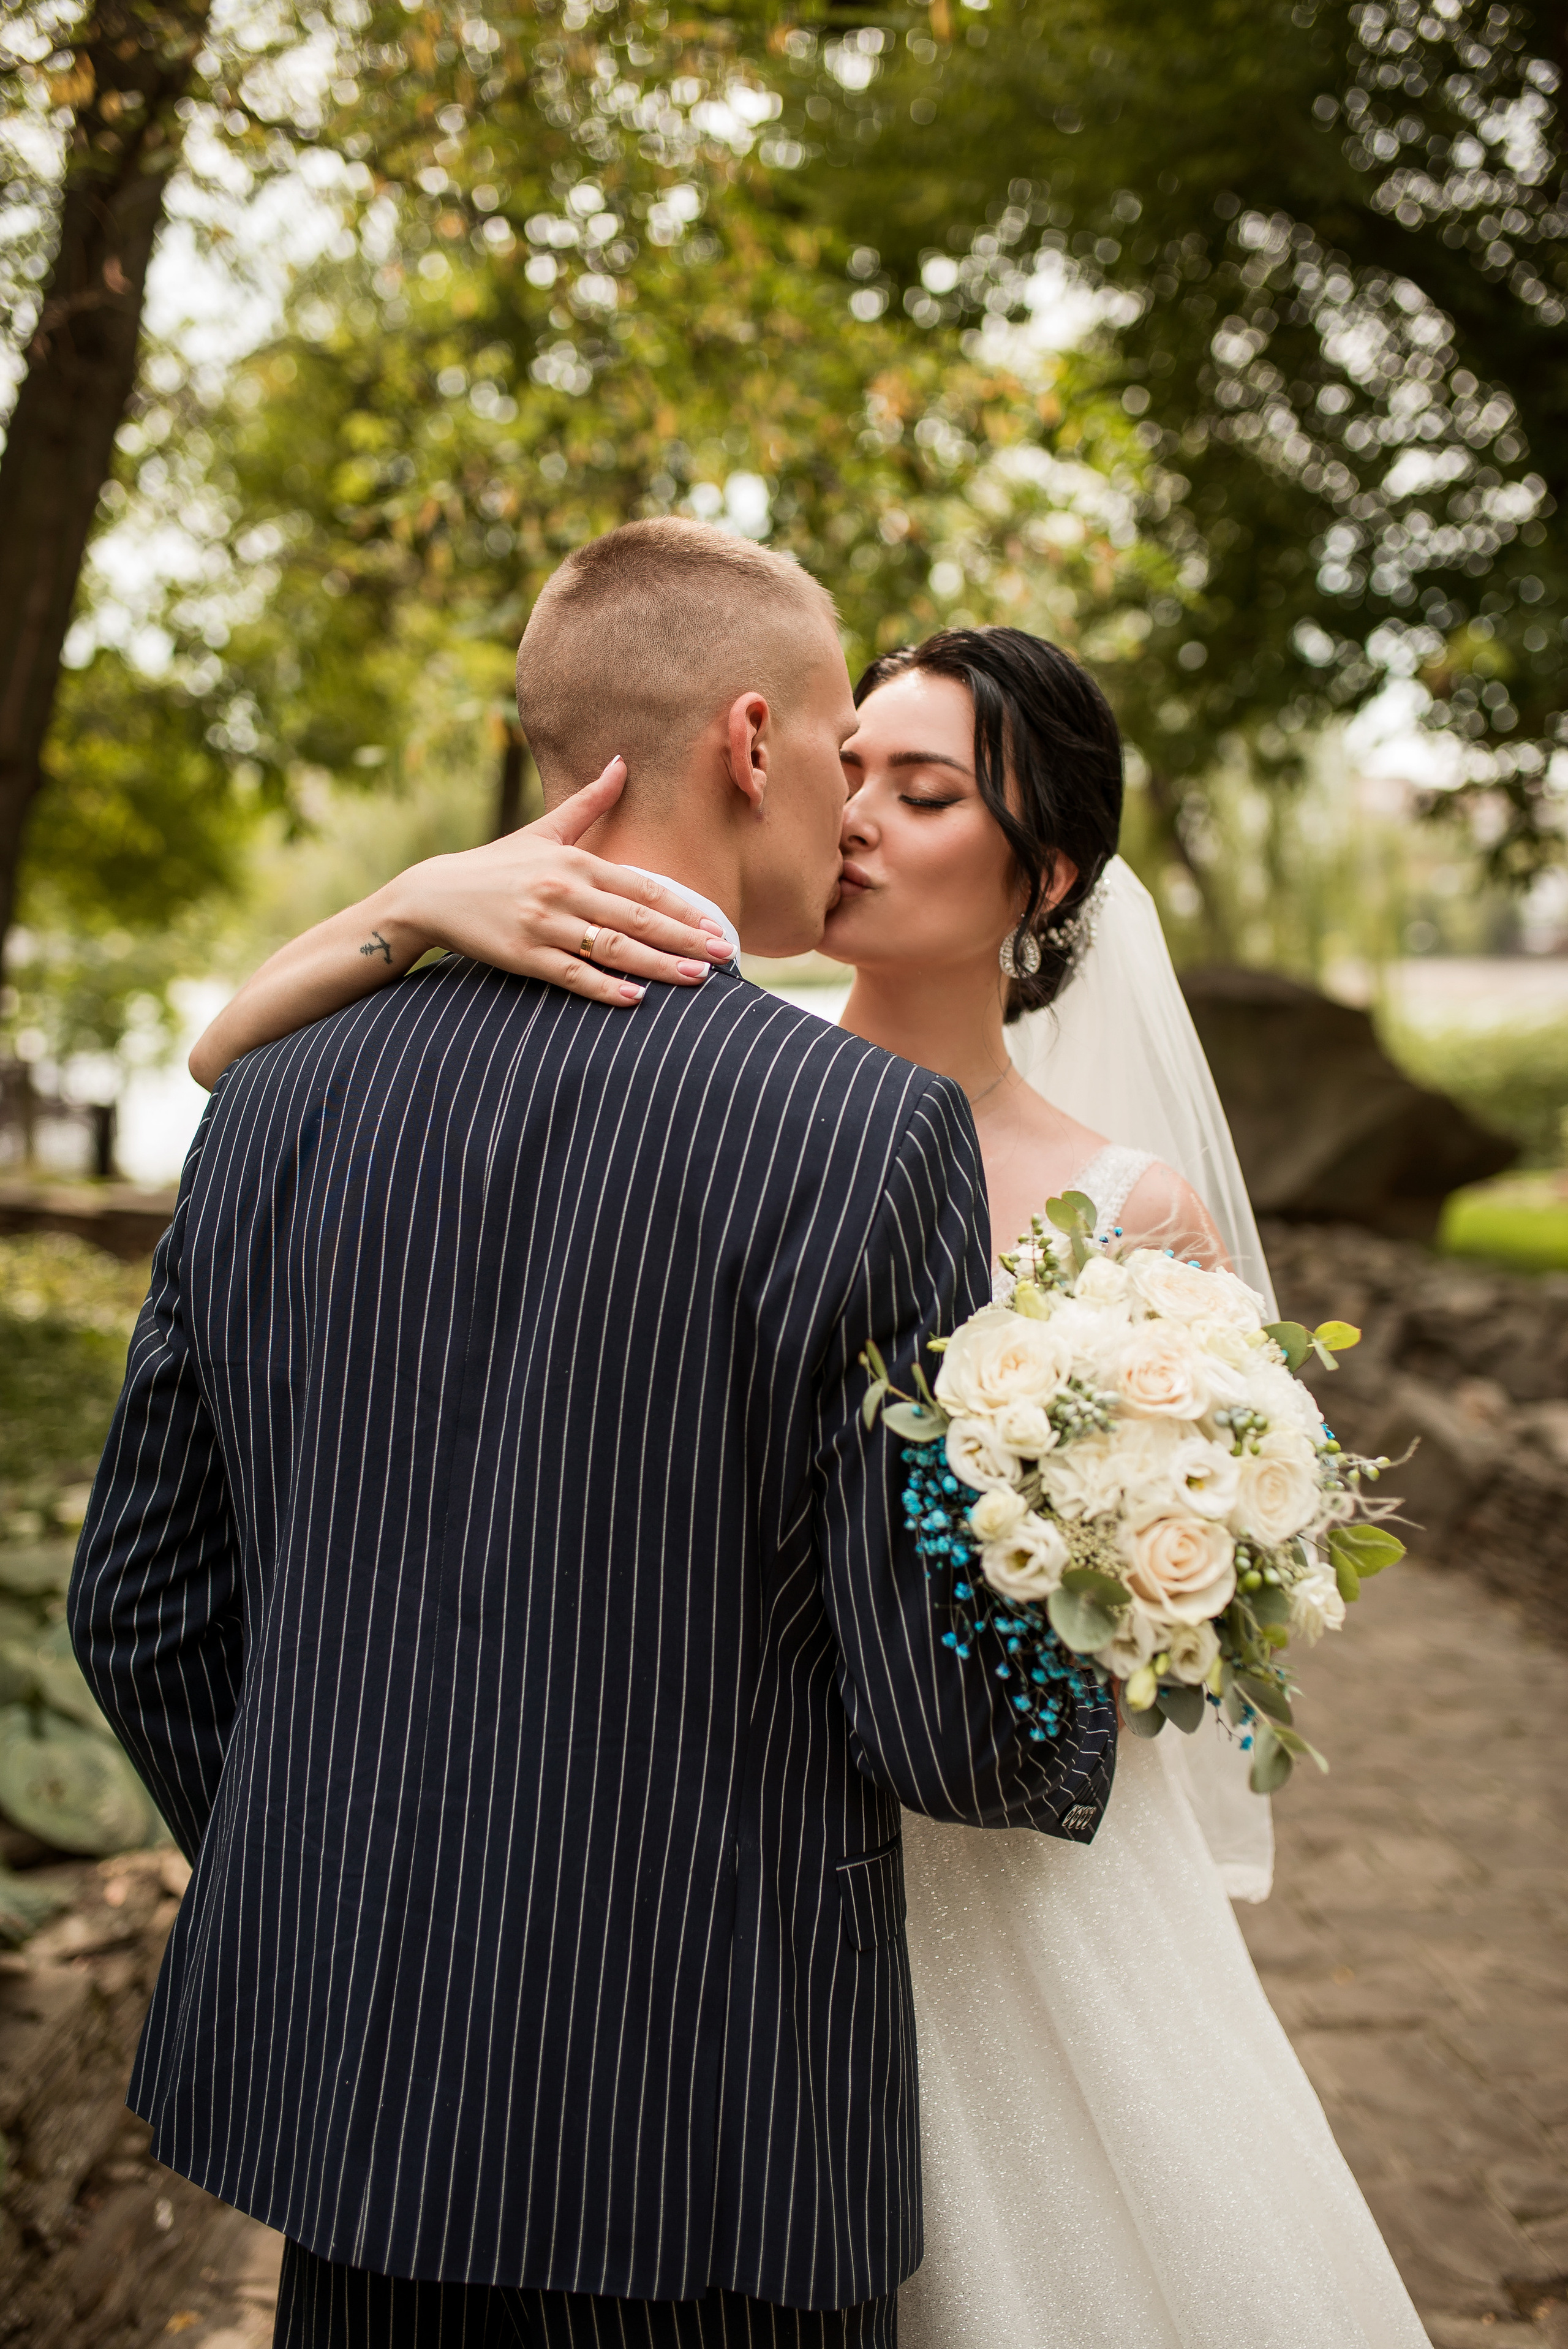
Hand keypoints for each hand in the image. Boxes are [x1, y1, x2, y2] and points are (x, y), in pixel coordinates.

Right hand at [386, 757, 732, 1005]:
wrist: (433, 894)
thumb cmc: (495, 866)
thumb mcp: (543, 831)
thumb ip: (589, 802)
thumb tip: (621, 761)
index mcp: (574, 861)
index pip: (643, 888)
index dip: (684, 908)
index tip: (717, 925)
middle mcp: (563, 891)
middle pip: (638, 920)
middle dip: (686, 939)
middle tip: (726, 956)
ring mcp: (543, 924)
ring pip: (613, 949)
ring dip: (659, 965)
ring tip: (697, 979)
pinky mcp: (523, 955)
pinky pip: (572, 975)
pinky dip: (605, 988)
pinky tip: (636, 999)